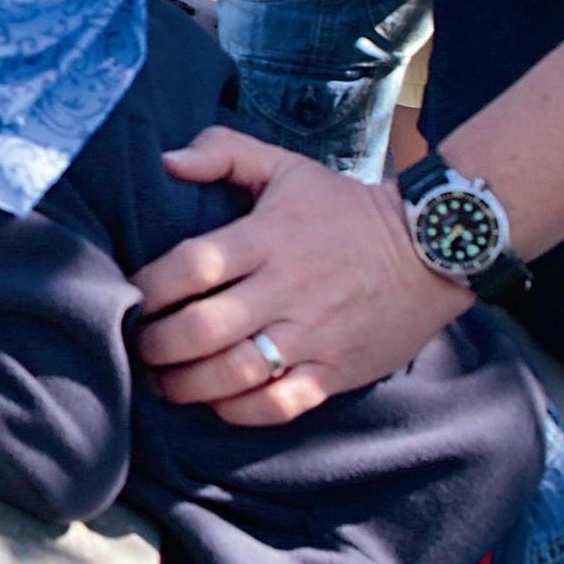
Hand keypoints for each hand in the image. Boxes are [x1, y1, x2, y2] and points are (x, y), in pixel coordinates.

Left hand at [129, 127, 471, 424]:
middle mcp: (287, 289)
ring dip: (186, 385)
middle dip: (157, 345)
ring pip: (234, 372)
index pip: (192, 266)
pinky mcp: (336, 370)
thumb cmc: (345, 209)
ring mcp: (312, 334)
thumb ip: (224, 152)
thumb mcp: (288, 168)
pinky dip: (239, 411)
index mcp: (268, 237)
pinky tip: (217, 402)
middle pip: (203, 328)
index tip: (132, 297)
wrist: (432, 247)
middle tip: (139, 347)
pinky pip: (279, 404)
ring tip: (164, 383)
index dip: (150, 288)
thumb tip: (167, 160)